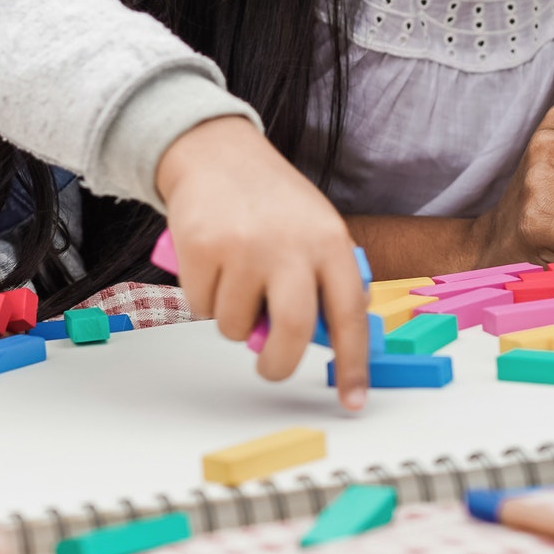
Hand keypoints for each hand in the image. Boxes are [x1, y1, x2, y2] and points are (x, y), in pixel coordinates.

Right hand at [156, 116, 369, 409]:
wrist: (216, 153)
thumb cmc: (270, 202)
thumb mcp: (314, 230)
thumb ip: (322, 281)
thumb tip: (323, 342)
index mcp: (329, 242)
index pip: (349, 315)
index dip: (353, 364)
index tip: (353, 400)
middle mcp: (289, 245)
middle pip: (292, 331)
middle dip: (278, 364)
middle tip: (270, 366)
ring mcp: (243, 247)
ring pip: (236, 327)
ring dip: (233, 320)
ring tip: (236, 282)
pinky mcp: (201, 249)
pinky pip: (200, 308)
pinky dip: (204, 300)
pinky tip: (212, 266)